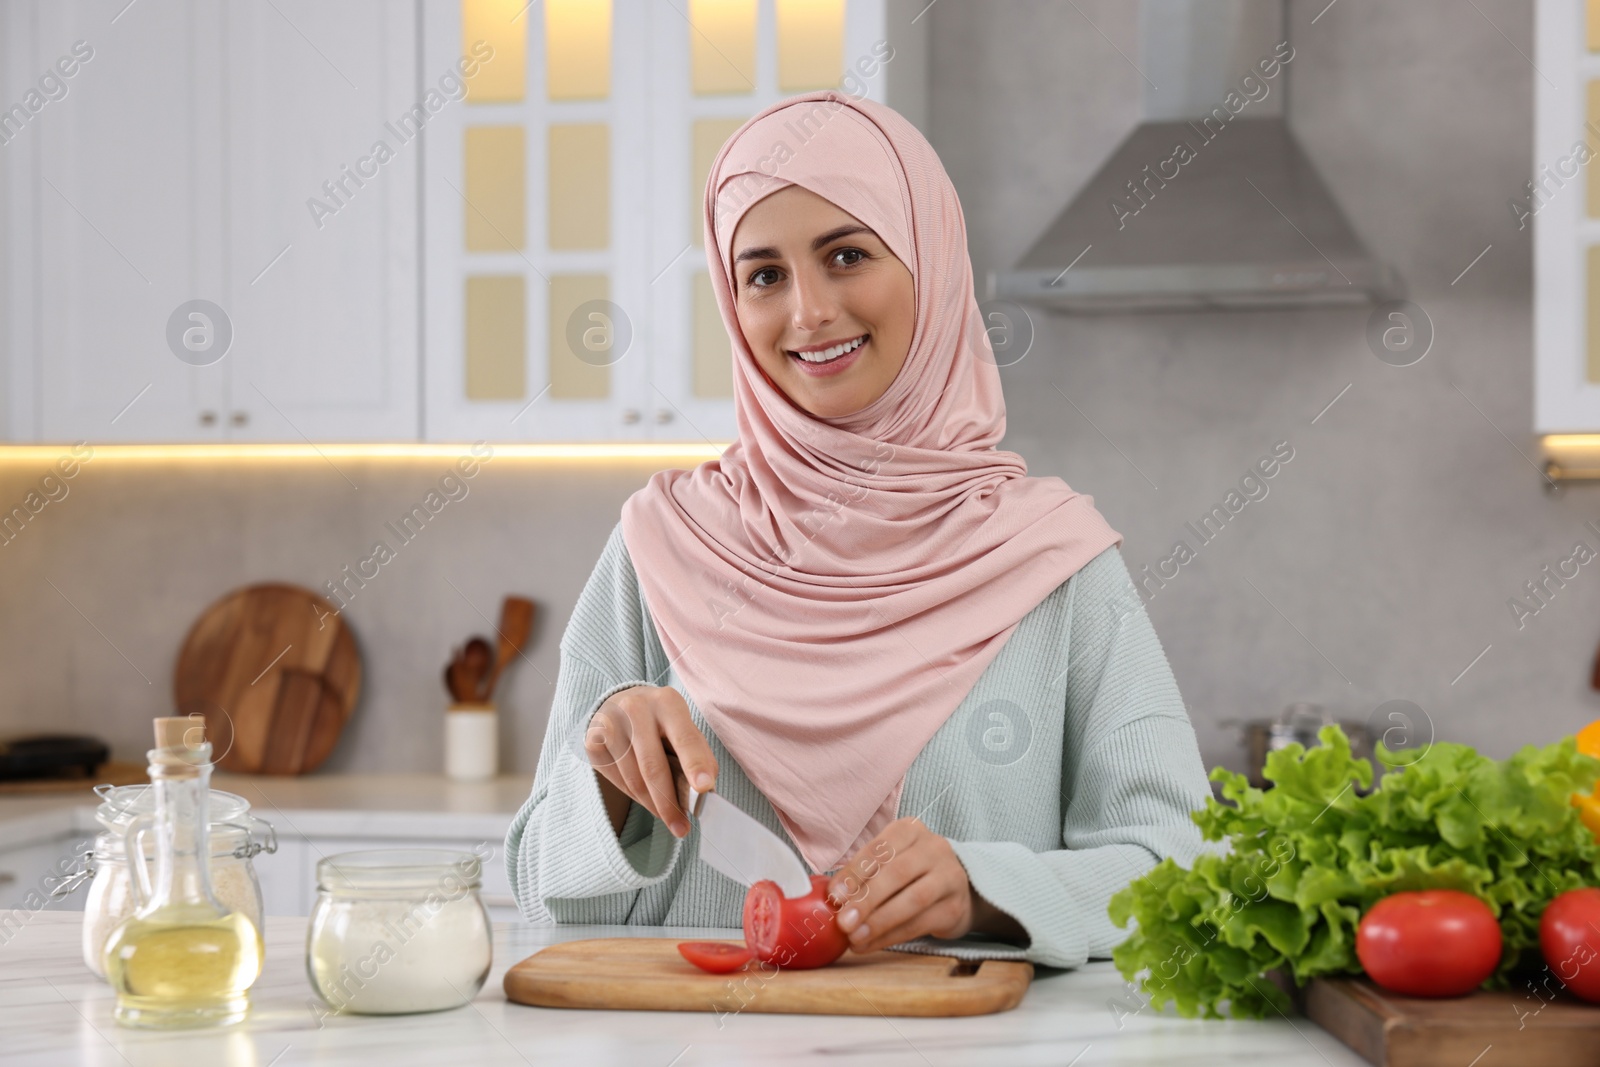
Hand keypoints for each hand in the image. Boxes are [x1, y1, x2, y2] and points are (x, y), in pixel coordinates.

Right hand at [584, 686, 716, 838]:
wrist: (619, 703)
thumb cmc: (661, 722)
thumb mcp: (683, 727)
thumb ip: (697, 754)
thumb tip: (705, 791)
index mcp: (667, 702)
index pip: (684, 738)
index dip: (695, 765)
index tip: (704, 789)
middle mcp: (635, 709)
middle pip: (653, 767)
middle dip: (669, 803)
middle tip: (681, 827)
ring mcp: (609, 725)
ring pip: (633, 780)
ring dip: (653, 805)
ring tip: (667, 815)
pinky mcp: (592, 742)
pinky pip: (617, 782)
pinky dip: (636, 797)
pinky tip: (647, 797)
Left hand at [824, 817, 997, 954]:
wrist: (957, 890)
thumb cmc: (912, 873)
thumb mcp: (890, 862)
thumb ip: (864, 874)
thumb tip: (831, 896)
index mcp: (910, 830)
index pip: (879, 850)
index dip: (855, 873)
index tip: (834, 896)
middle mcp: (933, 848)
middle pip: (898, 873)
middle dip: (867, 899)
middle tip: (844, 922)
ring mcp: (949, 876)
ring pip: (913, 899)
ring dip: (880, 921)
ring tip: (855, 938)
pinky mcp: (954, 907)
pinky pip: (920, 924)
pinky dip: (891, 936)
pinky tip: (871, 944)